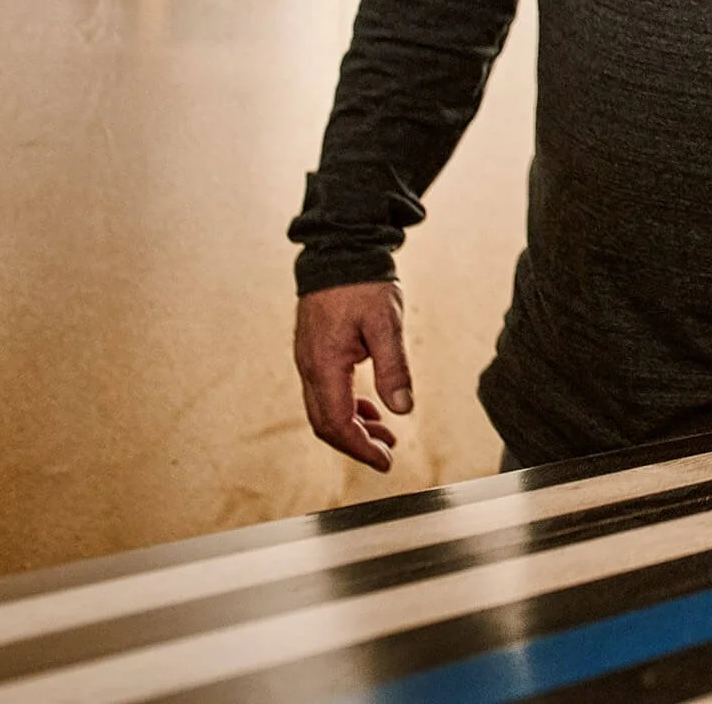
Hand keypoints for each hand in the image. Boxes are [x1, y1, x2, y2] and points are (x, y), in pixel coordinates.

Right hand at [293, 280, 413, 471]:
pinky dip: (347, 406)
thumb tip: (402, 408)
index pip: (337, 422)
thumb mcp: (386, 324)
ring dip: (354, 426)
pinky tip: (371, 408)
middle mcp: (309, 366)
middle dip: (356, 443)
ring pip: (324, 408)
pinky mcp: (314, 351)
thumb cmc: (363, 284)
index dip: (361, 447)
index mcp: (324, 364)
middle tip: (387, 453)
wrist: (339, 250)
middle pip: (325, 422)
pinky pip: (325, 391)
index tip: (385, 461)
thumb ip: (393, 367)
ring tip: (386, 434)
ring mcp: (308, 359)